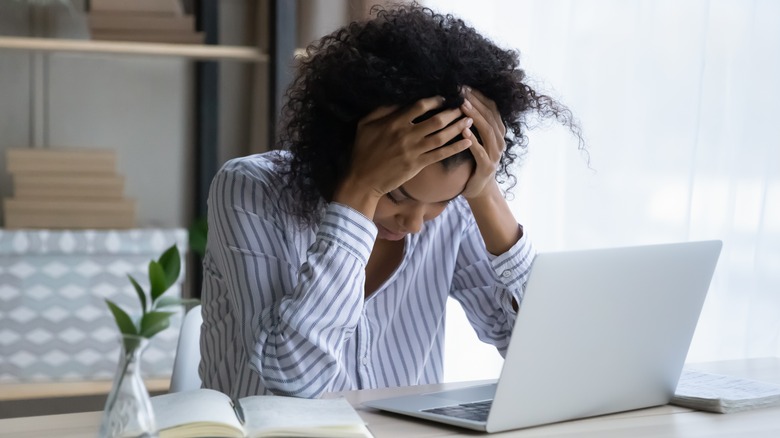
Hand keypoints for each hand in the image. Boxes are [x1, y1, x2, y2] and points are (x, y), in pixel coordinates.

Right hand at [341, 96, 473, 199]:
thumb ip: (382, 111)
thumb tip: (399, 101)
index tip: (444, 98)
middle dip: (452, 112)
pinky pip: (440, 155)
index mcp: (394, 123)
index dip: (435, 100)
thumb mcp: (365, 125)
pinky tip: (467, 142)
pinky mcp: (418, 165)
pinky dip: (455, 148)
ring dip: (457, 128)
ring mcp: (414, 151)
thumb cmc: (362, 151)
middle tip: (464, 106)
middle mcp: (406, 135)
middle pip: (436, 120)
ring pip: (441, 137)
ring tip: (469, 120)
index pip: (419, 106)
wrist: (363, 180)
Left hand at [458, 87, 506, 198]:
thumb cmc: (474, 160)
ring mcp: (495, 154)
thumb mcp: (477, 139)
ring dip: (475, 117)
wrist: (479, 189)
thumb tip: (460, 101)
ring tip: (462, 106)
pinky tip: (463, 131)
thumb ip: (474, 123)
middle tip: (462, 91)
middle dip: (476, 102)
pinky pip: (480, 151)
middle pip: (490, 117)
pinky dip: (473, 140)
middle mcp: (500, 141)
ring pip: (487, 131)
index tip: (465, 86)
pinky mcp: (487, 166)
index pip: (491, 108)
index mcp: (498, 132)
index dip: (479, 96)